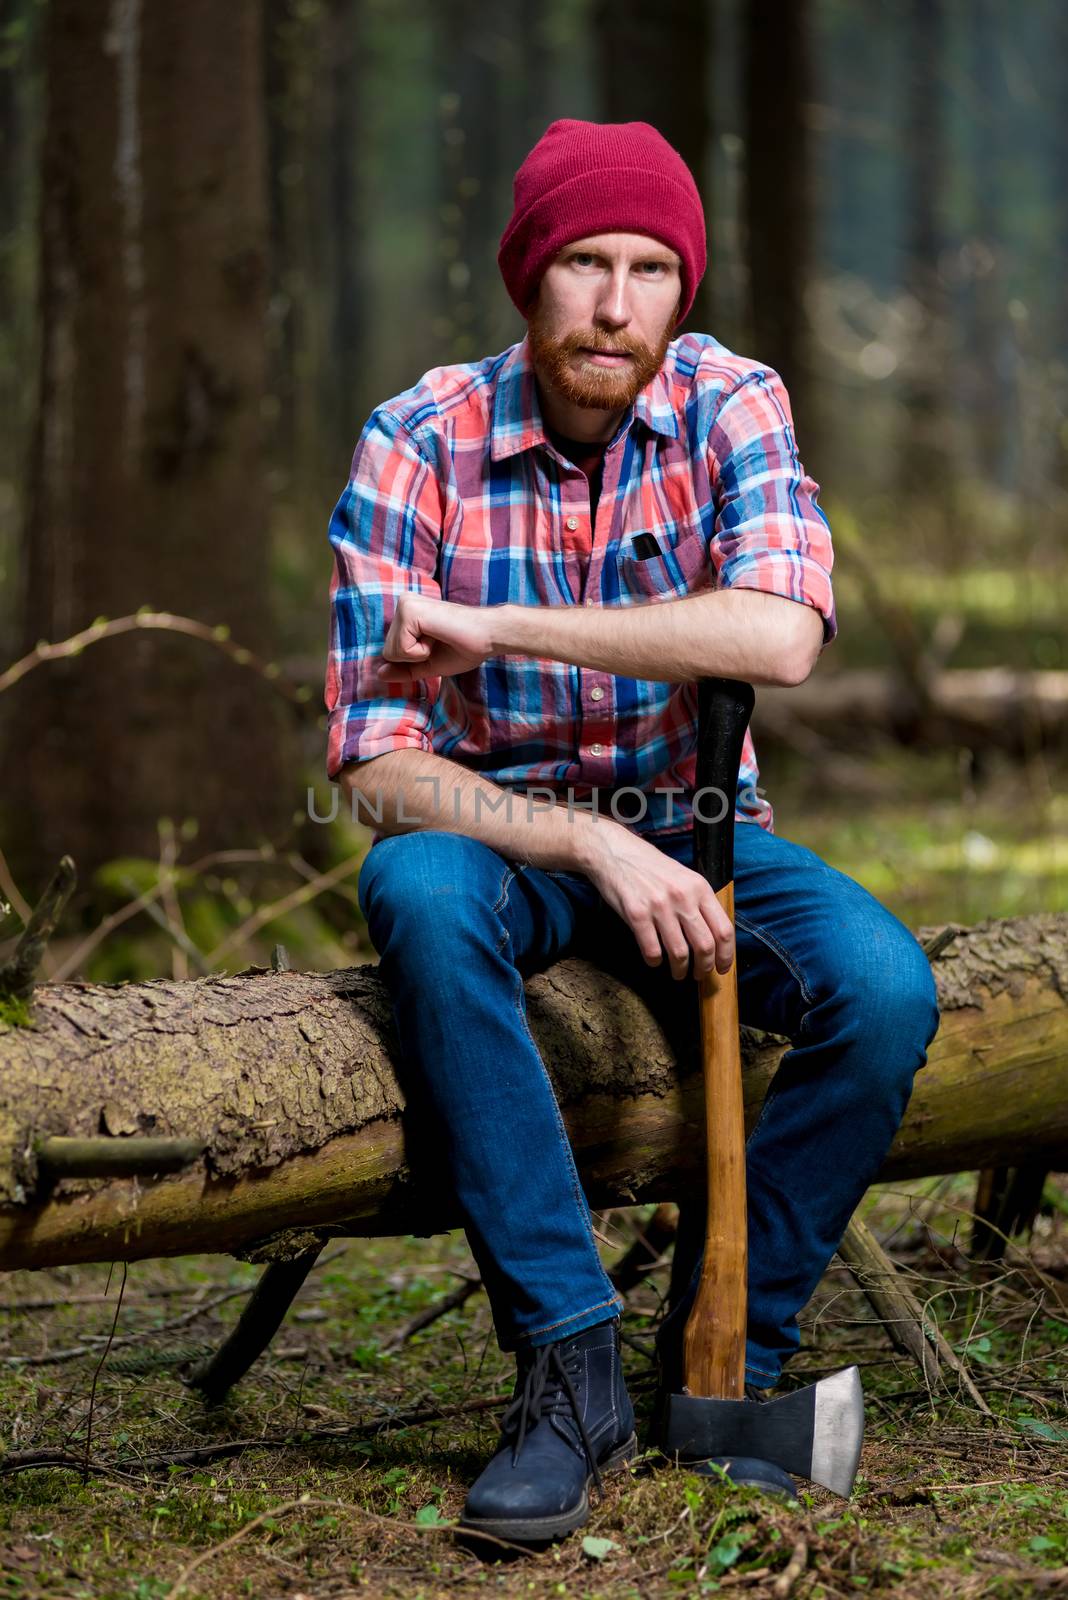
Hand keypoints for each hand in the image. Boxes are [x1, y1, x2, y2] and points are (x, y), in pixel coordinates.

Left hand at [372, 593, 499, 686]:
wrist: (488, 636)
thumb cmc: (464, 648)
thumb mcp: (428, 664)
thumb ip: (404, 669)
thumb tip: (379, 674)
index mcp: (408, 613)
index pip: (391, 652)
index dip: (415, 660)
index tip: (437, 646)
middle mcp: (403, 604)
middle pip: (388, 652)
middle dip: (414, 658)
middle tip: (439, 643)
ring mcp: (405, 605)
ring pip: (391, 651)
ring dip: (418, 654)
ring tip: (438, 639)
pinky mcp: (409, 610)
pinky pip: (401, 649)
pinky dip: (420, 652)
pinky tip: (437, 636)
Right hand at [581, 823, 734, 980]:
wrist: (614, 852)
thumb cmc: (649, 867)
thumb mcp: (683, 878)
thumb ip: (699, 903)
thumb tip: (713, 936)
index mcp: (699, 887)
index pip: (723, 930)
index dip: (726, 955)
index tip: (723, 967)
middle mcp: (682, 897)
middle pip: (705, 946)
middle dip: (704, 968)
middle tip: (699, 975)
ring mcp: (659, 906)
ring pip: (679, 953)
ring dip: (680, 970)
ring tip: (677, 973)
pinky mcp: (636, 914)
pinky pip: (652, 951)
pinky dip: (654, 962)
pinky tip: (654, 960)